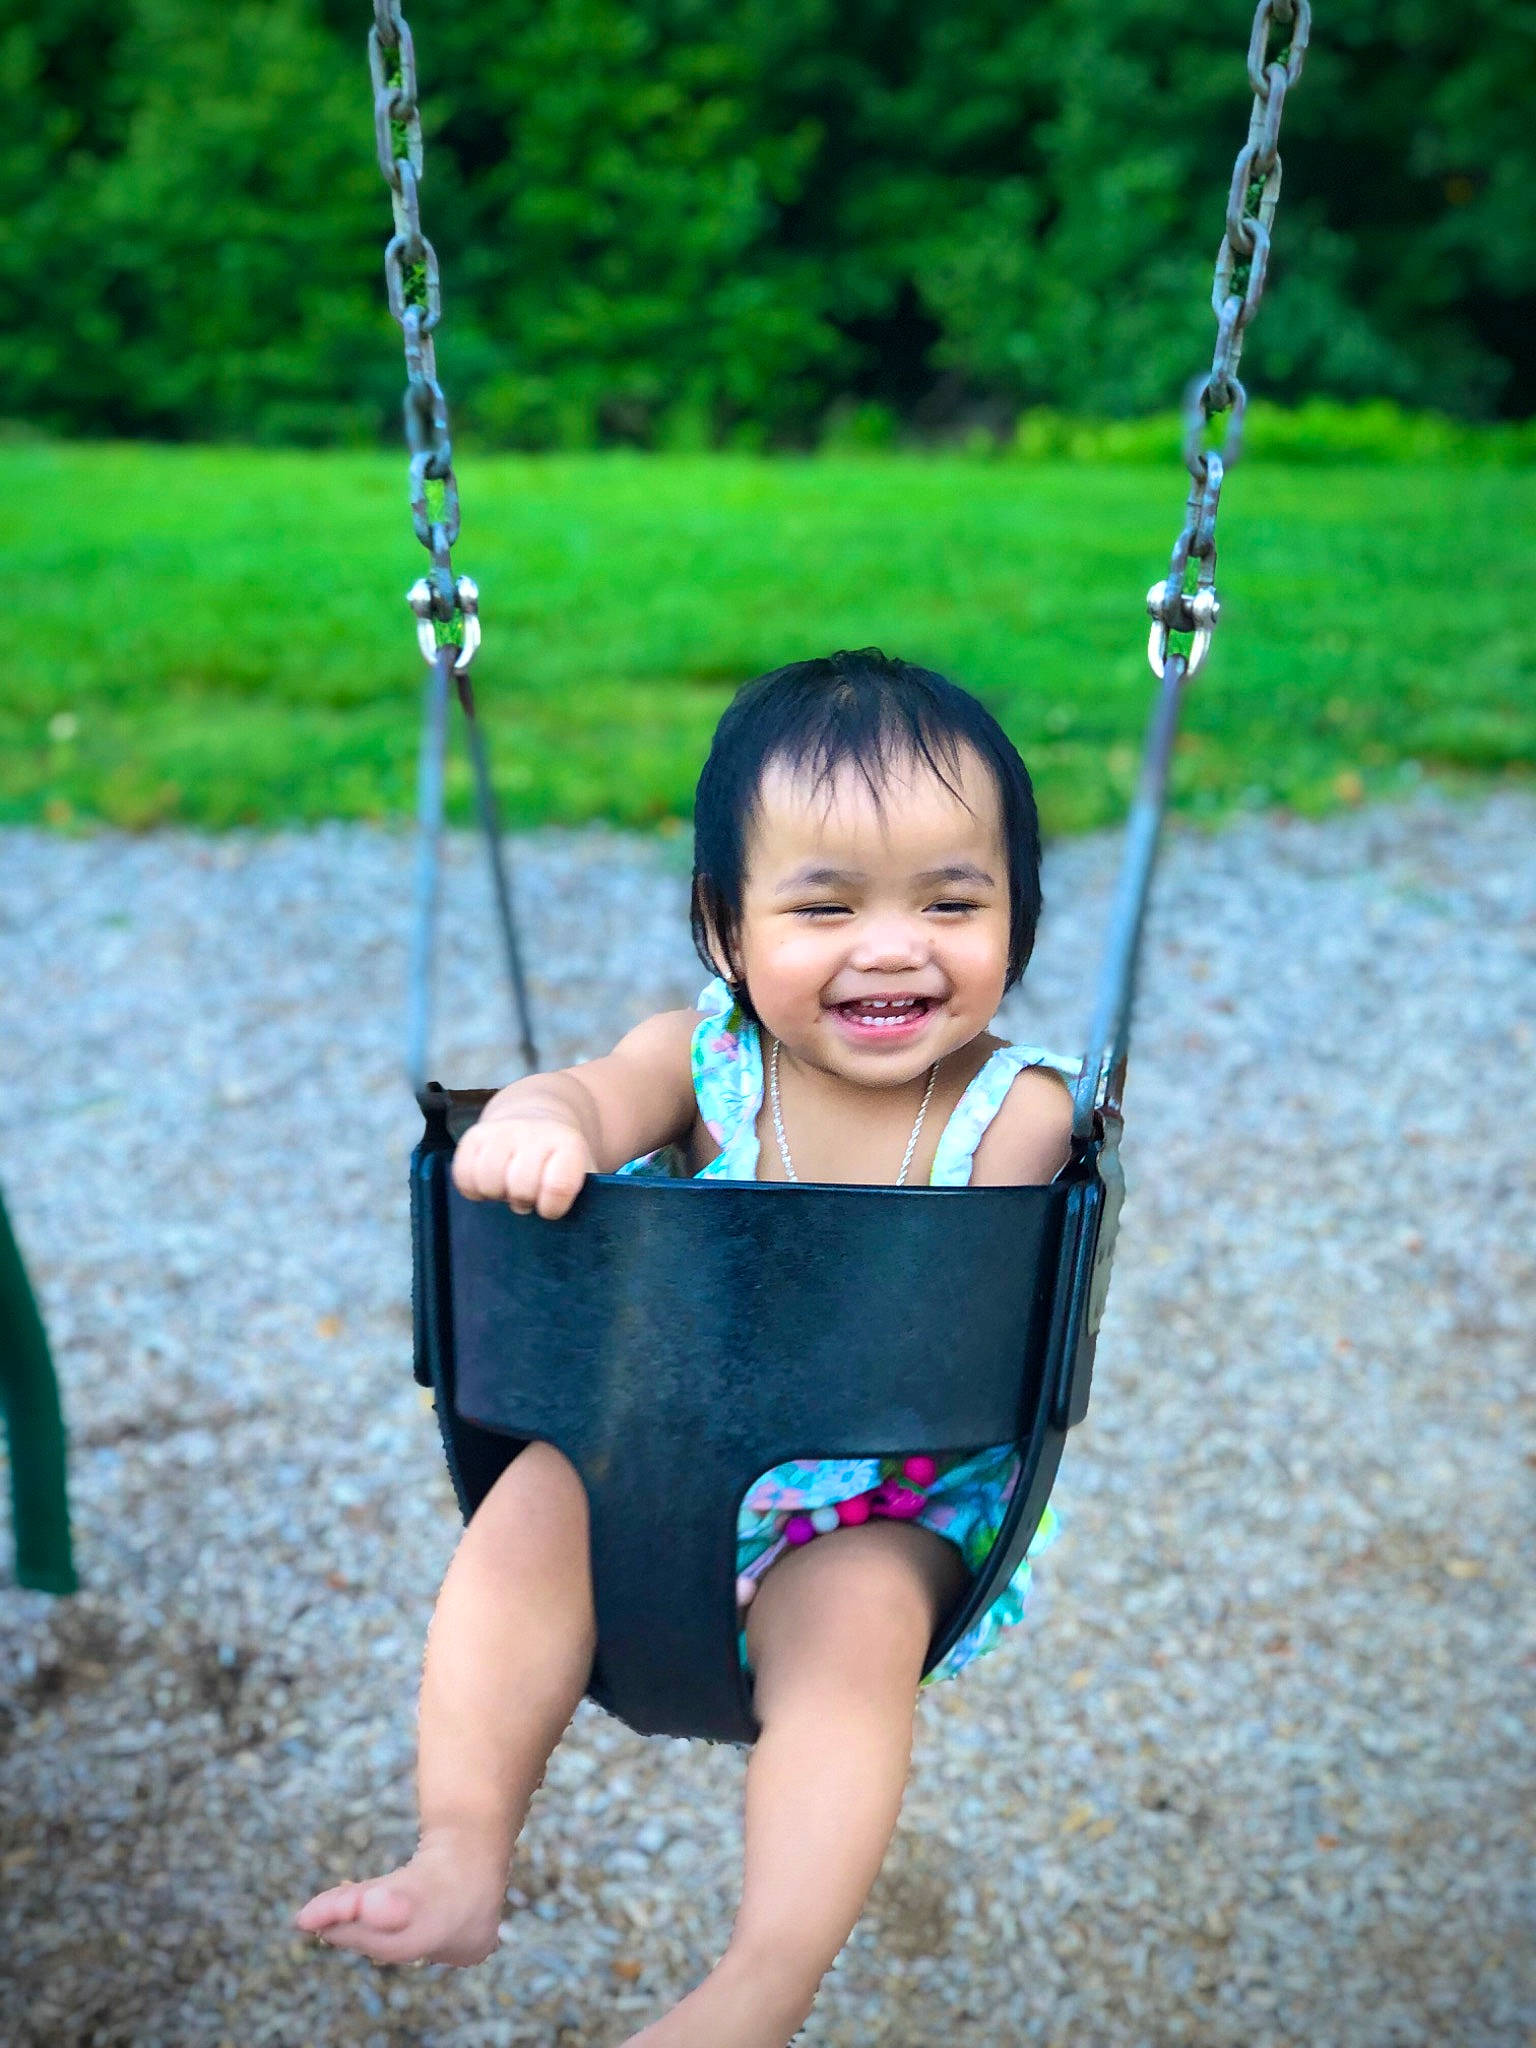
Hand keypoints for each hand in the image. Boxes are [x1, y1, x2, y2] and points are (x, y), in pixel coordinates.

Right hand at [450, 1112, 596, 1218]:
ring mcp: (502, 1131)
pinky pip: (462, 1173)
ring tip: (507, 1189)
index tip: (550, 1209)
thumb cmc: (561, 1162)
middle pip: (520, 1185)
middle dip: (523, 1200)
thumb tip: (576, 1235)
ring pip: (487, 1179)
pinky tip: (487, 1184)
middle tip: (528, 1197)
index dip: (552, 1207)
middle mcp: (534, 1133)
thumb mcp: (583, 1175)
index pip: (558, 1185)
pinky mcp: (474, 1135)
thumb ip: (585, 1201)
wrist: (540, 1118)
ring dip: (496, 1194)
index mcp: (568, 1146)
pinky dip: (472, 1187)